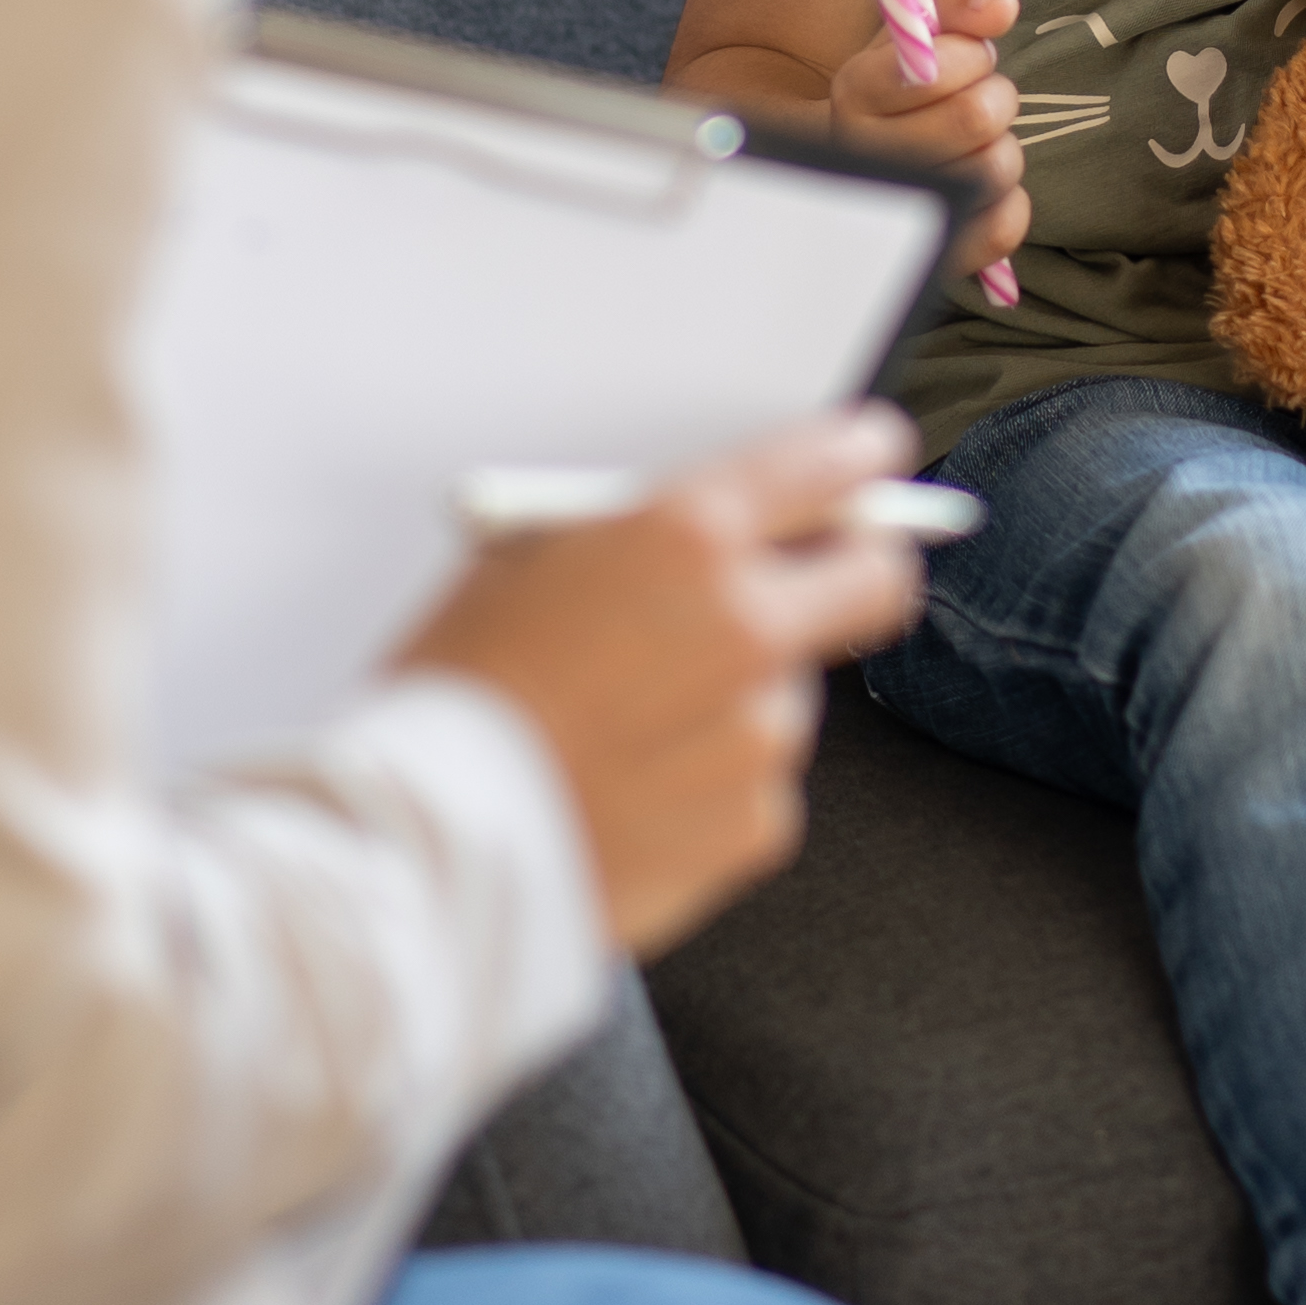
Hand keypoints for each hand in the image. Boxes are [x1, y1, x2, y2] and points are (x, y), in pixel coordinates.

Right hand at [392, 411, 923, 955]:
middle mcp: (746, 625)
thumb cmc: (455, 696)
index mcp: (686, 536)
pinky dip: (715, 781)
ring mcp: (762, 731)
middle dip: (857, 568)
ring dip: (744, 695)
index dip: (857, 460)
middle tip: (820, 579)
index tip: (867, 462)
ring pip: (794, 692)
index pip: (828, 466)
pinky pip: (760, 782)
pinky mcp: (758, 823)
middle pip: (877, 579)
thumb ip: (636, 537)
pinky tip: (634, 790)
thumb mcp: (526, 561)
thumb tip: (711, 532)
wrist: (428, 844)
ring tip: (635, 728)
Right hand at [830, 0, 1029, 278]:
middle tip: (981, 101)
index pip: (935, 70)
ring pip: (995, 168)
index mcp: (855, 93)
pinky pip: (1004, 224)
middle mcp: (867, 154)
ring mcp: (898, 209)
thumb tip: (1002, 7)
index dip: (972, 56)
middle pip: (975, 117)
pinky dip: (1009, 201)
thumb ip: (957, 8)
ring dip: (1002, 148)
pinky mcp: (938, 253)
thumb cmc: (896, 95)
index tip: (967, 57)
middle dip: (996, 98)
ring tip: (975, 145)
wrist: (859, 168)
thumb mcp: (911, 38)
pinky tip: (982, 187)